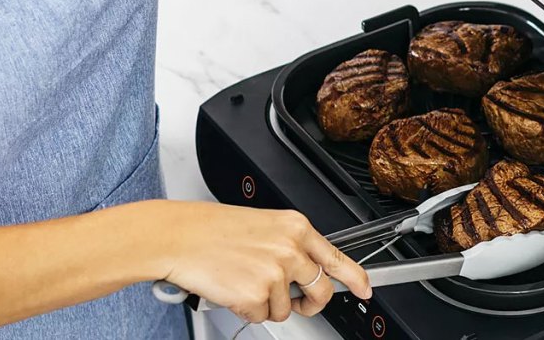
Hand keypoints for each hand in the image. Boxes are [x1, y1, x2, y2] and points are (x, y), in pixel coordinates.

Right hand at [151, 201, 370, 322]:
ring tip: (244, 280)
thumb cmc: (212, 229)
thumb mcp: (264, 226)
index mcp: (295, 227)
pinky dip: (247, 310)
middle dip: (311, 304)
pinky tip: (233, 288)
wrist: (177, 236)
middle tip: (296, 302)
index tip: (366, 288)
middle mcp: (290, 248)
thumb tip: (309, 269)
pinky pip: (262, 317)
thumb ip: (291, 245)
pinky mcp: (255, 296)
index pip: (336, 257)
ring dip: (267, 304)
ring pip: (286, 309)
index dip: (356, 277)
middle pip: (321, 291)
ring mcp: (275, 273)